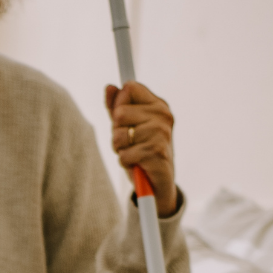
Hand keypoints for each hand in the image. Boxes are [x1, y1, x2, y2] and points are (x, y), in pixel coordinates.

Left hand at [104, 81, 178, 214]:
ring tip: (134, 154)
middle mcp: (163, 116)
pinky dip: (125, 163)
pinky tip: (138, 164)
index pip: (130, 88)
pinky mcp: (156, 153)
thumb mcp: (127, 127)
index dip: (119, 105)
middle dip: (117, 131)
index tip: (125, 121)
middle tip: (130, 142)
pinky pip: (123, 155)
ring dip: (120, 149)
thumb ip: (117, 107)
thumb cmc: (141, 152)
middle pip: (120, 112)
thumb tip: (109, 87)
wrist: (158, 184)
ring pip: (119, 135)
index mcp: (158, 105)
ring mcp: (161, 134)